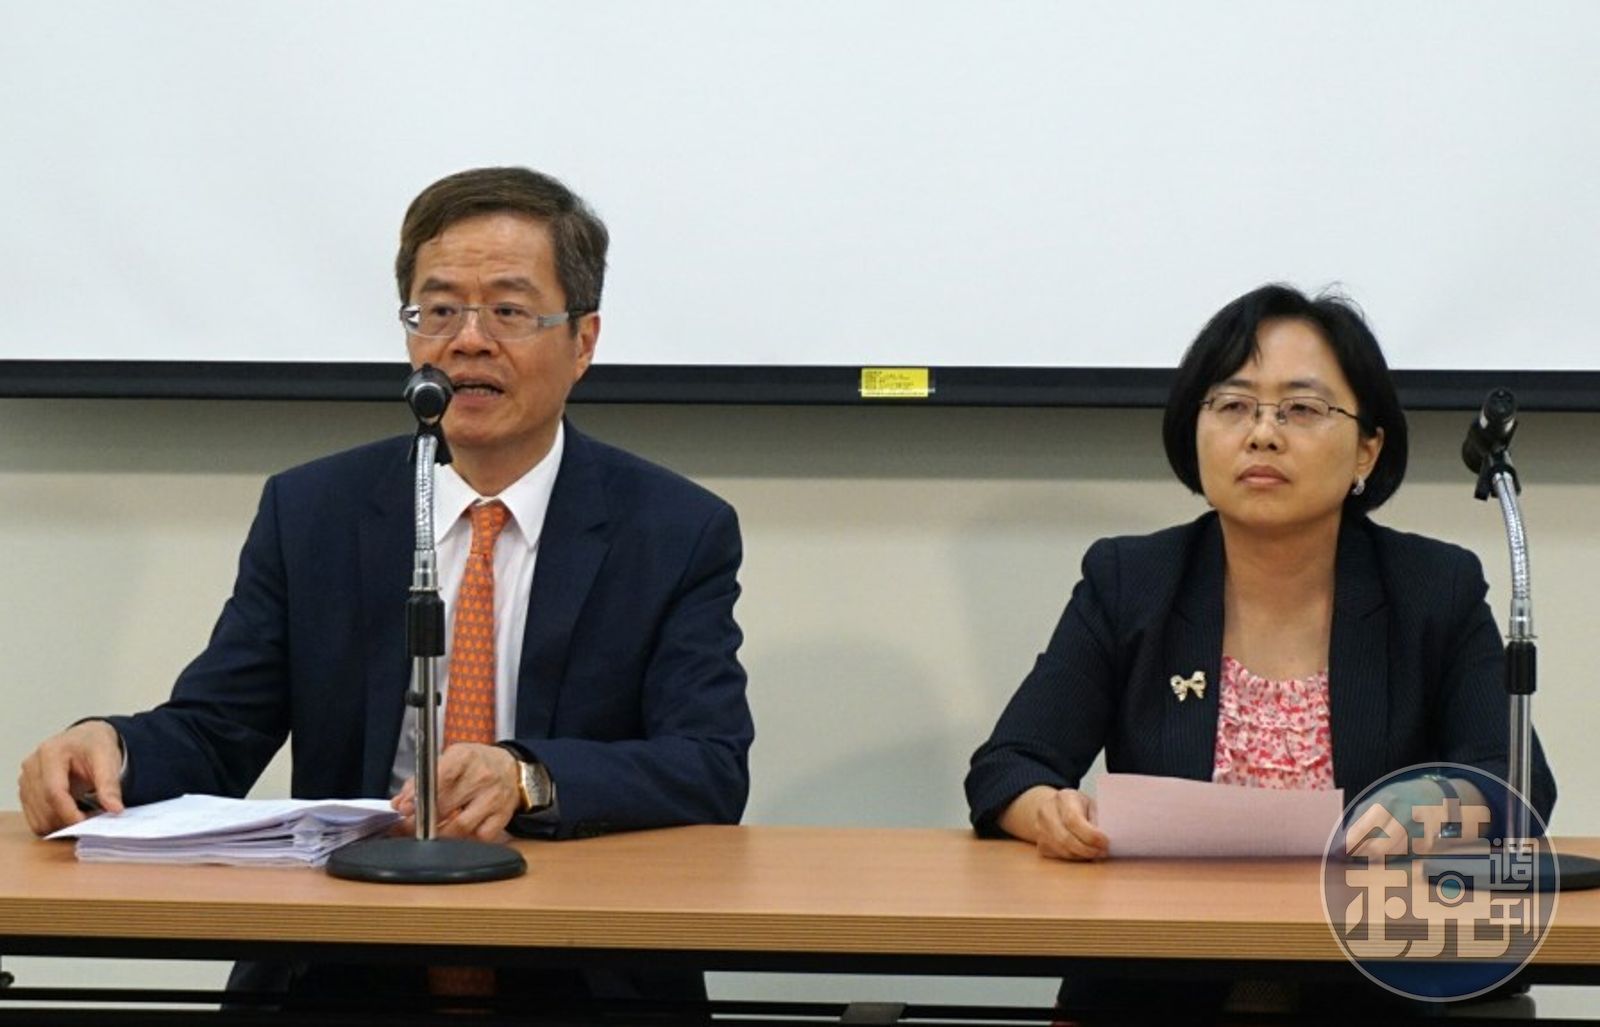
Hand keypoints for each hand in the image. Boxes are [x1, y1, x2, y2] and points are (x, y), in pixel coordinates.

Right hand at [17, 720, 125, 836]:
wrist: (86, 739)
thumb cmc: (95, 746)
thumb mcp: (108, 759)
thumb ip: (110, 785)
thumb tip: (115, 809)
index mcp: (50, 753)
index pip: (53, 791)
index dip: (68, 812)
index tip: (85, 824)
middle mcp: (32, 766)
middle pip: (43, 807)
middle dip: (66, 820)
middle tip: (92, 821)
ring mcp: (25, 780)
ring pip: (37, 817)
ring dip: (59, 825)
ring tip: (84, 816)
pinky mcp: (25, 792)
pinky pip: (35, 819)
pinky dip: (53, 823)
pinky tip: (72, 816)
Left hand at [392, 742, 520, 841]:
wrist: (511, 769)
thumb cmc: (475, 764)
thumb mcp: (449, 760)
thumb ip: (420, 780)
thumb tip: (400, 803)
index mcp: (465, 757)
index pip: (439, 778)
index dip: (418, 796)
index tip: (405, 809)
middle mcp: (482, 776)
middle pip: (445, 806)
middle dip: (421, 820)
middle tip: (409, 826)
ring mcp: (494, 798)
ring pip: (461, 826)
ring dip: (440, 833)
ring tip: (430, 832)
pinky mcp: (503, 816)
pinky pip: (478, 837)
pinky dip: (465, 839)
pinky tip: (458, 832)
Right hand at [1001, 785, 1109, 860]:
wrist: (1051, 806)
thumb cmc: (1076, 805)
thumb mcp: (1089, 804)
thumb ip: (1096, 818)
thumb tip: (1103, 840)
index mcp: (1063, 798)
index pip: (1073, 819)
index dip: (1090, 835)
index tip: (1105, 842)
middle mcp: (1047, 812)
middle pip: (1066, 838)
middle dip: (1088, 849)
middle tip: (1103, 851)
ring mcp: (1040, 828)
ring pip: (1063, 850)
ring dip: (1083, 855)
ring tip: (1096, 853)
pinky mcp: (1040, 843)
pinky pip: (1060, 856)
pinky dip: (1075, 857)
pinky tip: (1083, 852)